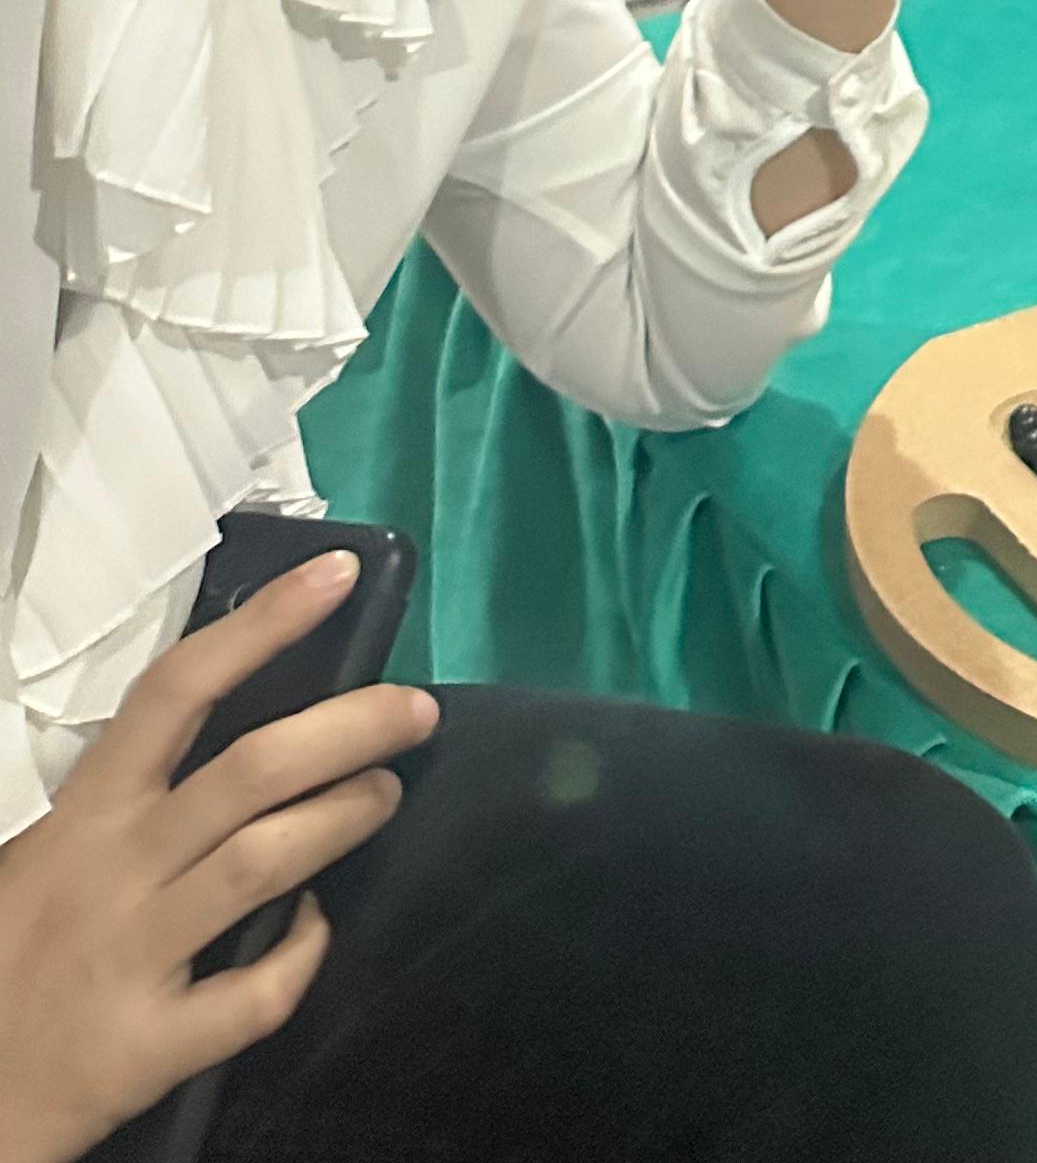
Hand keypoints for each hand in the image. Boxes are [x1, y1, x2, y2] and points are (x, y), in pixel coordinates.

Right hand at [0, 551, 436, 1162]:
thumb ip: (133, 796)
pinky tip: (317, 927)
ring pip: (263, 862)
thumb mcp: (55, 851)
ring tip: (385, 792)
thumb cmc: (20, 949)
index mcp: (88, 812)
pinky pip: (253, 994)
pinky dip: (302, 954)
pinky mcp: (149, 1044)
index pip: (179, 690)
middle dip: (350, 727)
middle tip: (414, 711)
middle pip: (251, 771)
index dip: (262, 624)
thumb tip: (243, 724)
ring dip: (344, 817)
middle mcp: (116, 871)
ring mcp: (134, 957)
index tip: (336, 574)